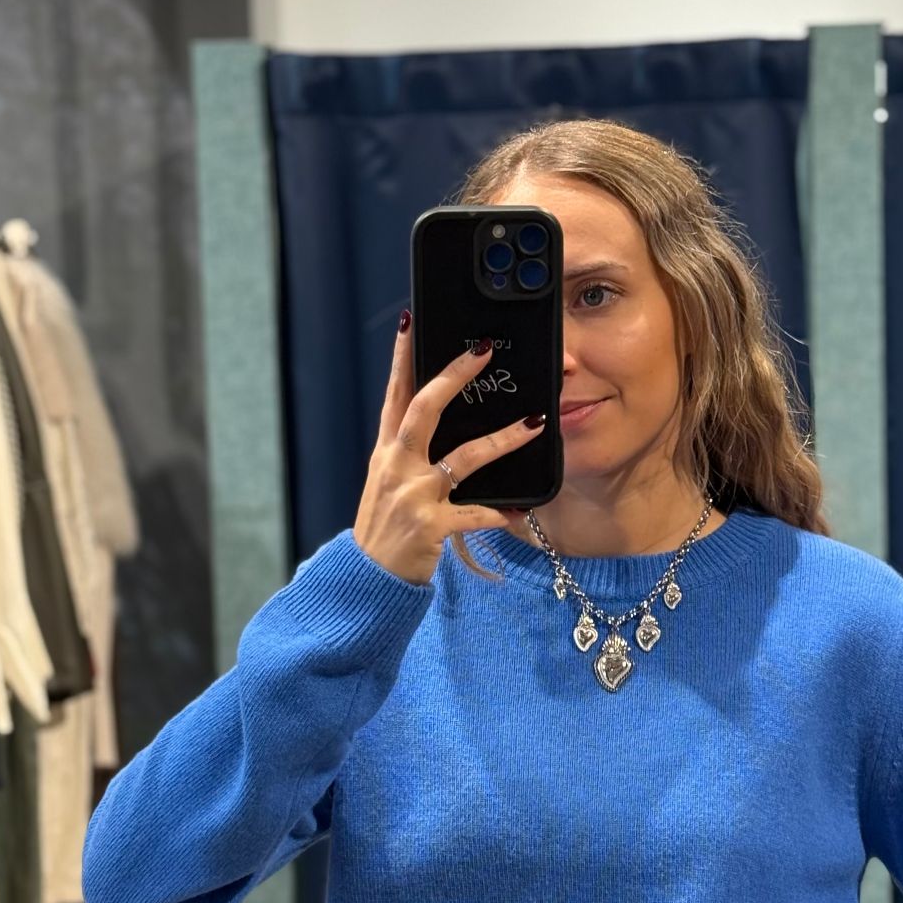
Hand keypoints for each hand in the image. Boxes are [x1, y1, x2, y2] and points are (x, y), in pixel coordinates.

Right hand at [352, 313, 543, 585]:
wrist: (367, 581)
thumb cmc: (384, 531)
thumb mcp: (386, 486)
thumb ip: (408, 455)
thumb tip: (438, 425)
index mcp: (385, 453)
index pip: (393, 395)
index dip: (400, 358)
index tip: (410, 322)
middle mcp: (397, 467)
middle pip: (424, 409)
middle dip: (453, 377)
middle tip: (482, 351)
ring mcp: (414, 496)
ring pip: (464, 457)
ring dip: (503, 439)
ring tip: (535, 423)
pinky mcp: (431, 526)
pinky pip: (475, 513)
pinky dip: (499, 512)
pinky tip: (521, 511)